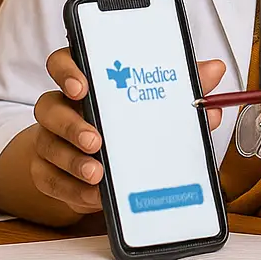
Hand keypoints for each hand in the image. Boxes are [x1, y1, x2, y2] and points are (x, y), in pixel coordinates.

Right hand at [31, 48, 225, 213]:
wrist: (100, 157)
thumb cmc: (126, 119)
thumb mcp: (156, 99)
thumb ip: (183, 84)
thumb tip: (215, 70)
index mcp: (85, 80)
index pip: (62, 63)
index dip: (67, 71)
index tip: (83, 85)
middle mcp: (61, 107)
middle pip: (48, 106)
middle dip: (70, 124)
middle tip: (95, 139)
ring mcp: (49, 140)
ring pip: (48, 146)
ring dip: (73, 161)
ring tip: (99, 173)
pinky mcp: (45, 172)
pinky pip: (51, 181)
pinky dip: (73, 191)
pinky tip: (96, 196)